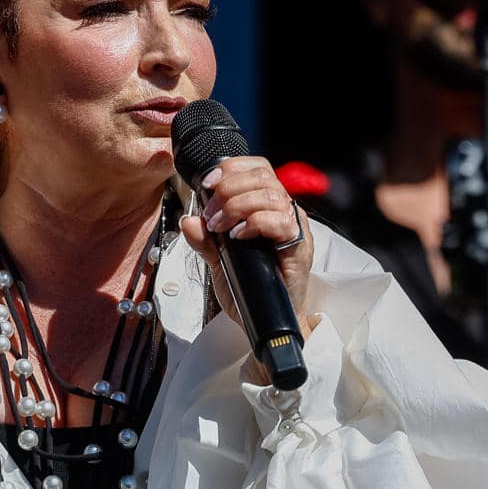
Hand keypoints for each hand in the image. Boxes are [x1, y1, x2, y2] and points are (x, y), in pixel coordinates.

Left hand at [179, 156, 313, 334]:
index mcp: (267, 206)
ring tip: (220, 227)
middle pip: (263, 177)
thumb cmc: (248, 287)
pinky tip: (239, 236)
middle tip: (211, 215)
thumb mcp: (218, 259)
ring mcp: (293, 228)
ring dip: (237, 206)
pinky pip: (281, 221)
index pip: (257, 169)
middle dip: (229, 189)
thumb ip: (204, 239)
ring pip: (271, 195)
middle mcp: (284, 211)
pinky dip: (255, 222)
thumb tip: (188, 220)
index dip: (232, 168)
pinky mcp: (299, 247)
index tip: (207, 183)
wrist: (262, 320)